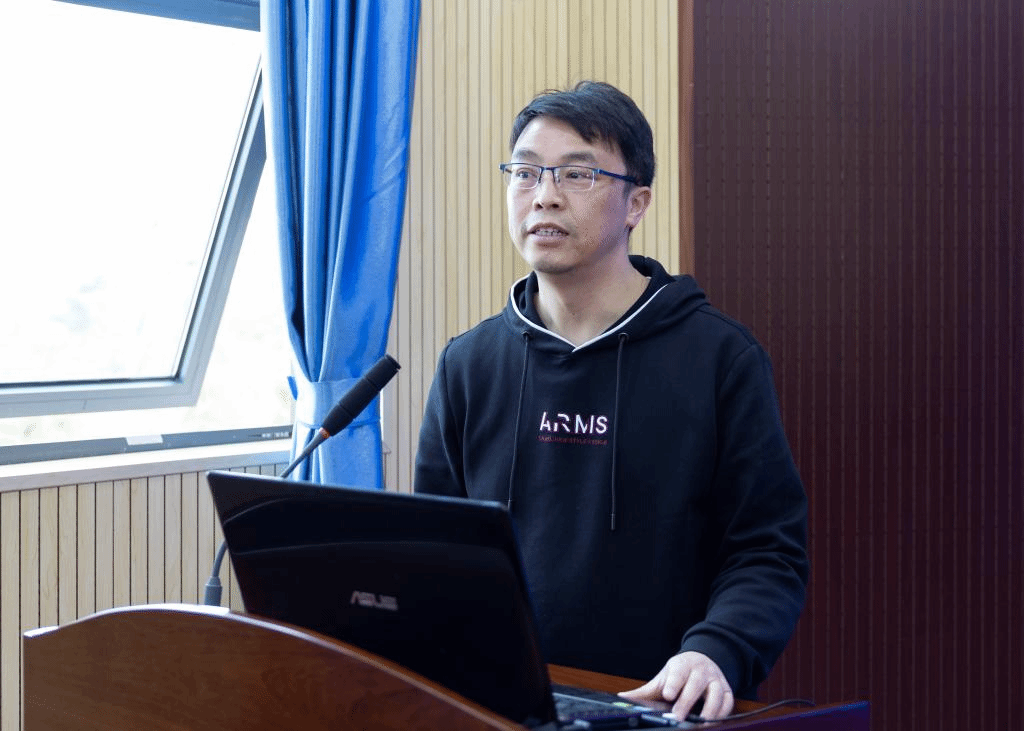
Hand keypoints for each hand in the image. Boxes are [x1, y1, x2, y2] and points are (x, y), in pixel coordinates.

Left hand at [618, 651, 733, 721]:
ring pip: (716, 693)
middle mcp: (701, 670)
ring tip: (699, 724)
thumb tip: (622, 699)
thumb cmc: (679, 674)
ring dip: (709, 709)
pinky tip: (713, 722)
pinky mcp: (727, 690)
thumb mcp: (662, 678)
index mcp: (682, 664)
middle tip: (678, 718)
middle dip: (687, 702)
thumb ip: (644, 691)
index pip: (678, 672)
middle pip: (696, 684)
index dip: (673, 683)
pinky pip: (728, 702)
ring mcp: (716, 679)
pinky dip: (722, 713)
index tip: (667, 695)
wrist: (702, 661)